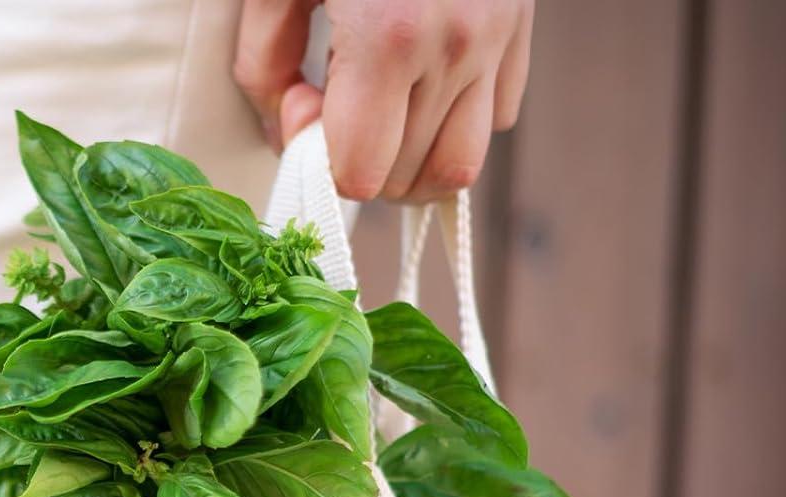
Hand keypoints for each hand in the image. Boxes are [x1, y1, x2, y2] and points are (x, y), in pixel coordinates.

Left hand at [234, 0, 532, 201]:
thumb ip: (266, 60)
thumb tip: (286, 125)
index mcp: (388, 36)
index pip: (361, 175)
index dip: (321, 162)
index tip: (303, 110)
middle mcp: (454, 46)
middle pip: (406, 179)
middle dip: (360, 163)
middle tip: (332, 107)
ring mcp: (496, 39)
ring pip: (459, 166)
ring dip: (410, 161)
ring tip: (379, 117)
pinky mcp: (520, 27)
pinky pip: (496, 117)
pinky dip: (456, 123)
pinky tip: (422, 87)